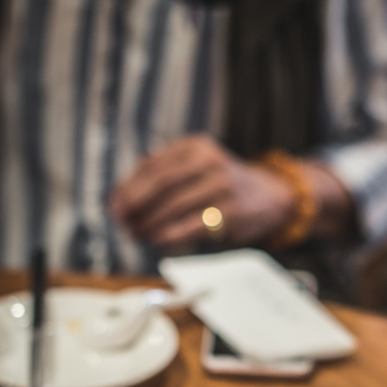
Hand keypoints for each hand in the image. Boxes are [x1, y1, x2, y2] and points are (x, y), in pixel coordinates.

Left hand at [109, 134, 296, 250]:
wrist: (271, 196)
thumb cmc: (225, 184)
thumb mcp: (198, 165)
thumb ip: (165, 172)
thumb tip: (124, 195)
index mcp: (196, 146)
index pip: (153, 165)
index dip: (129, 187)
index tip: (115, 204)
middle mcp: (209, 161)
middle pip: (161, 183)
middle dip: (135, 205)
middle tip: (121, 221)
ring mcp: (222, 186)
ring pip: (174, 205)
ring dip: (149, 223)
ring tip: (136, 234)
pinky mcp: (230, 212)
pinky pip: (192, 225)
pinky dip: (170, 234)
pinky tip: (156, 239)